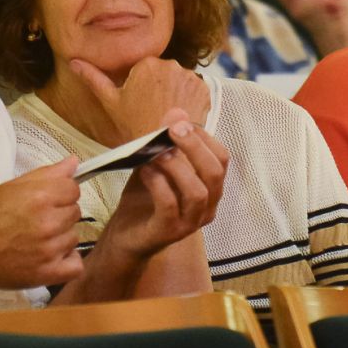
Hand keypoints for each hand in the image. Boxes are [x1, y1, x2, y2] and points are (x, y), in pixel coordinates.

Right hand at [0, 158, 84, 290]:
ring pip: (73, 237)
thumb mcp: (9, 188)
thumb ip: (46, 174)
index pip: (73, 188)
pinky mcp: (46, 273)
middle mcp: (47, 221)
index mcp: (39, 196)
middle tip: (35, 220)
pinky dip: (67, 261)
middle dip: (59, 213)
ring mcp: (49, 249)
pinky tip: (50, 256)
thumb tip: (73, 162)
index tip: (48, 199)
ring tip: (34, 239)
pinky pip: (75, 265)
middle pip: (75, 212)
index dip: (60, 192)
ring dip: (60, 238)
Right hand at [71, 56, 209, 142]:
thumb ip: (93, 78)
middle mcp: (170, 64)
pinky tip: (180, 115)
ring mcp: (189, 77)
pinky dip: (189, 100)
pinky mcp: (203, 89)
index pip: (146, 69)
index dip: (143, 88)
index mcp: (147, 63)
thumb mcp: (111, 102)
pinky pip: (195, 90)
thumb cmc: (135, 127)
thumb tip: (73, 61)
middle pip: (164, 73)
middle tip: (153, 111)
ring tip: (167, 115)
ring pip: (180, 81)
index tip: (142, 104)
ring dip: (175, 94)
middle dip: (160, 88)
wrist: (162, 149)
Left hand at [99, 113, 229, 258]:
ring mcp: (190, 222)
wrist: (126, 235)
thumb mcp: (156, 163)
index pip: (221, 159)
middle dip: (195, 147)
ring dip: (177, 167)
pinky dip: (158, 183)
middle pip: (215, 173)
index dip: (204, 137)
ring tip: (157, 152)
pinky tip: (145, 170)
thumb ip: (166, 141)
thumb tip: (177, 112)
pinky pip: (170, 205)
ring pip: (198, 192)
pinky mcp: (169, 232)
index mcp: (210, 189)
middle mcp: (207, 207)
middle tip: (174, 129)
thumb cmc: (146, 198)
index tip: (180, 122)